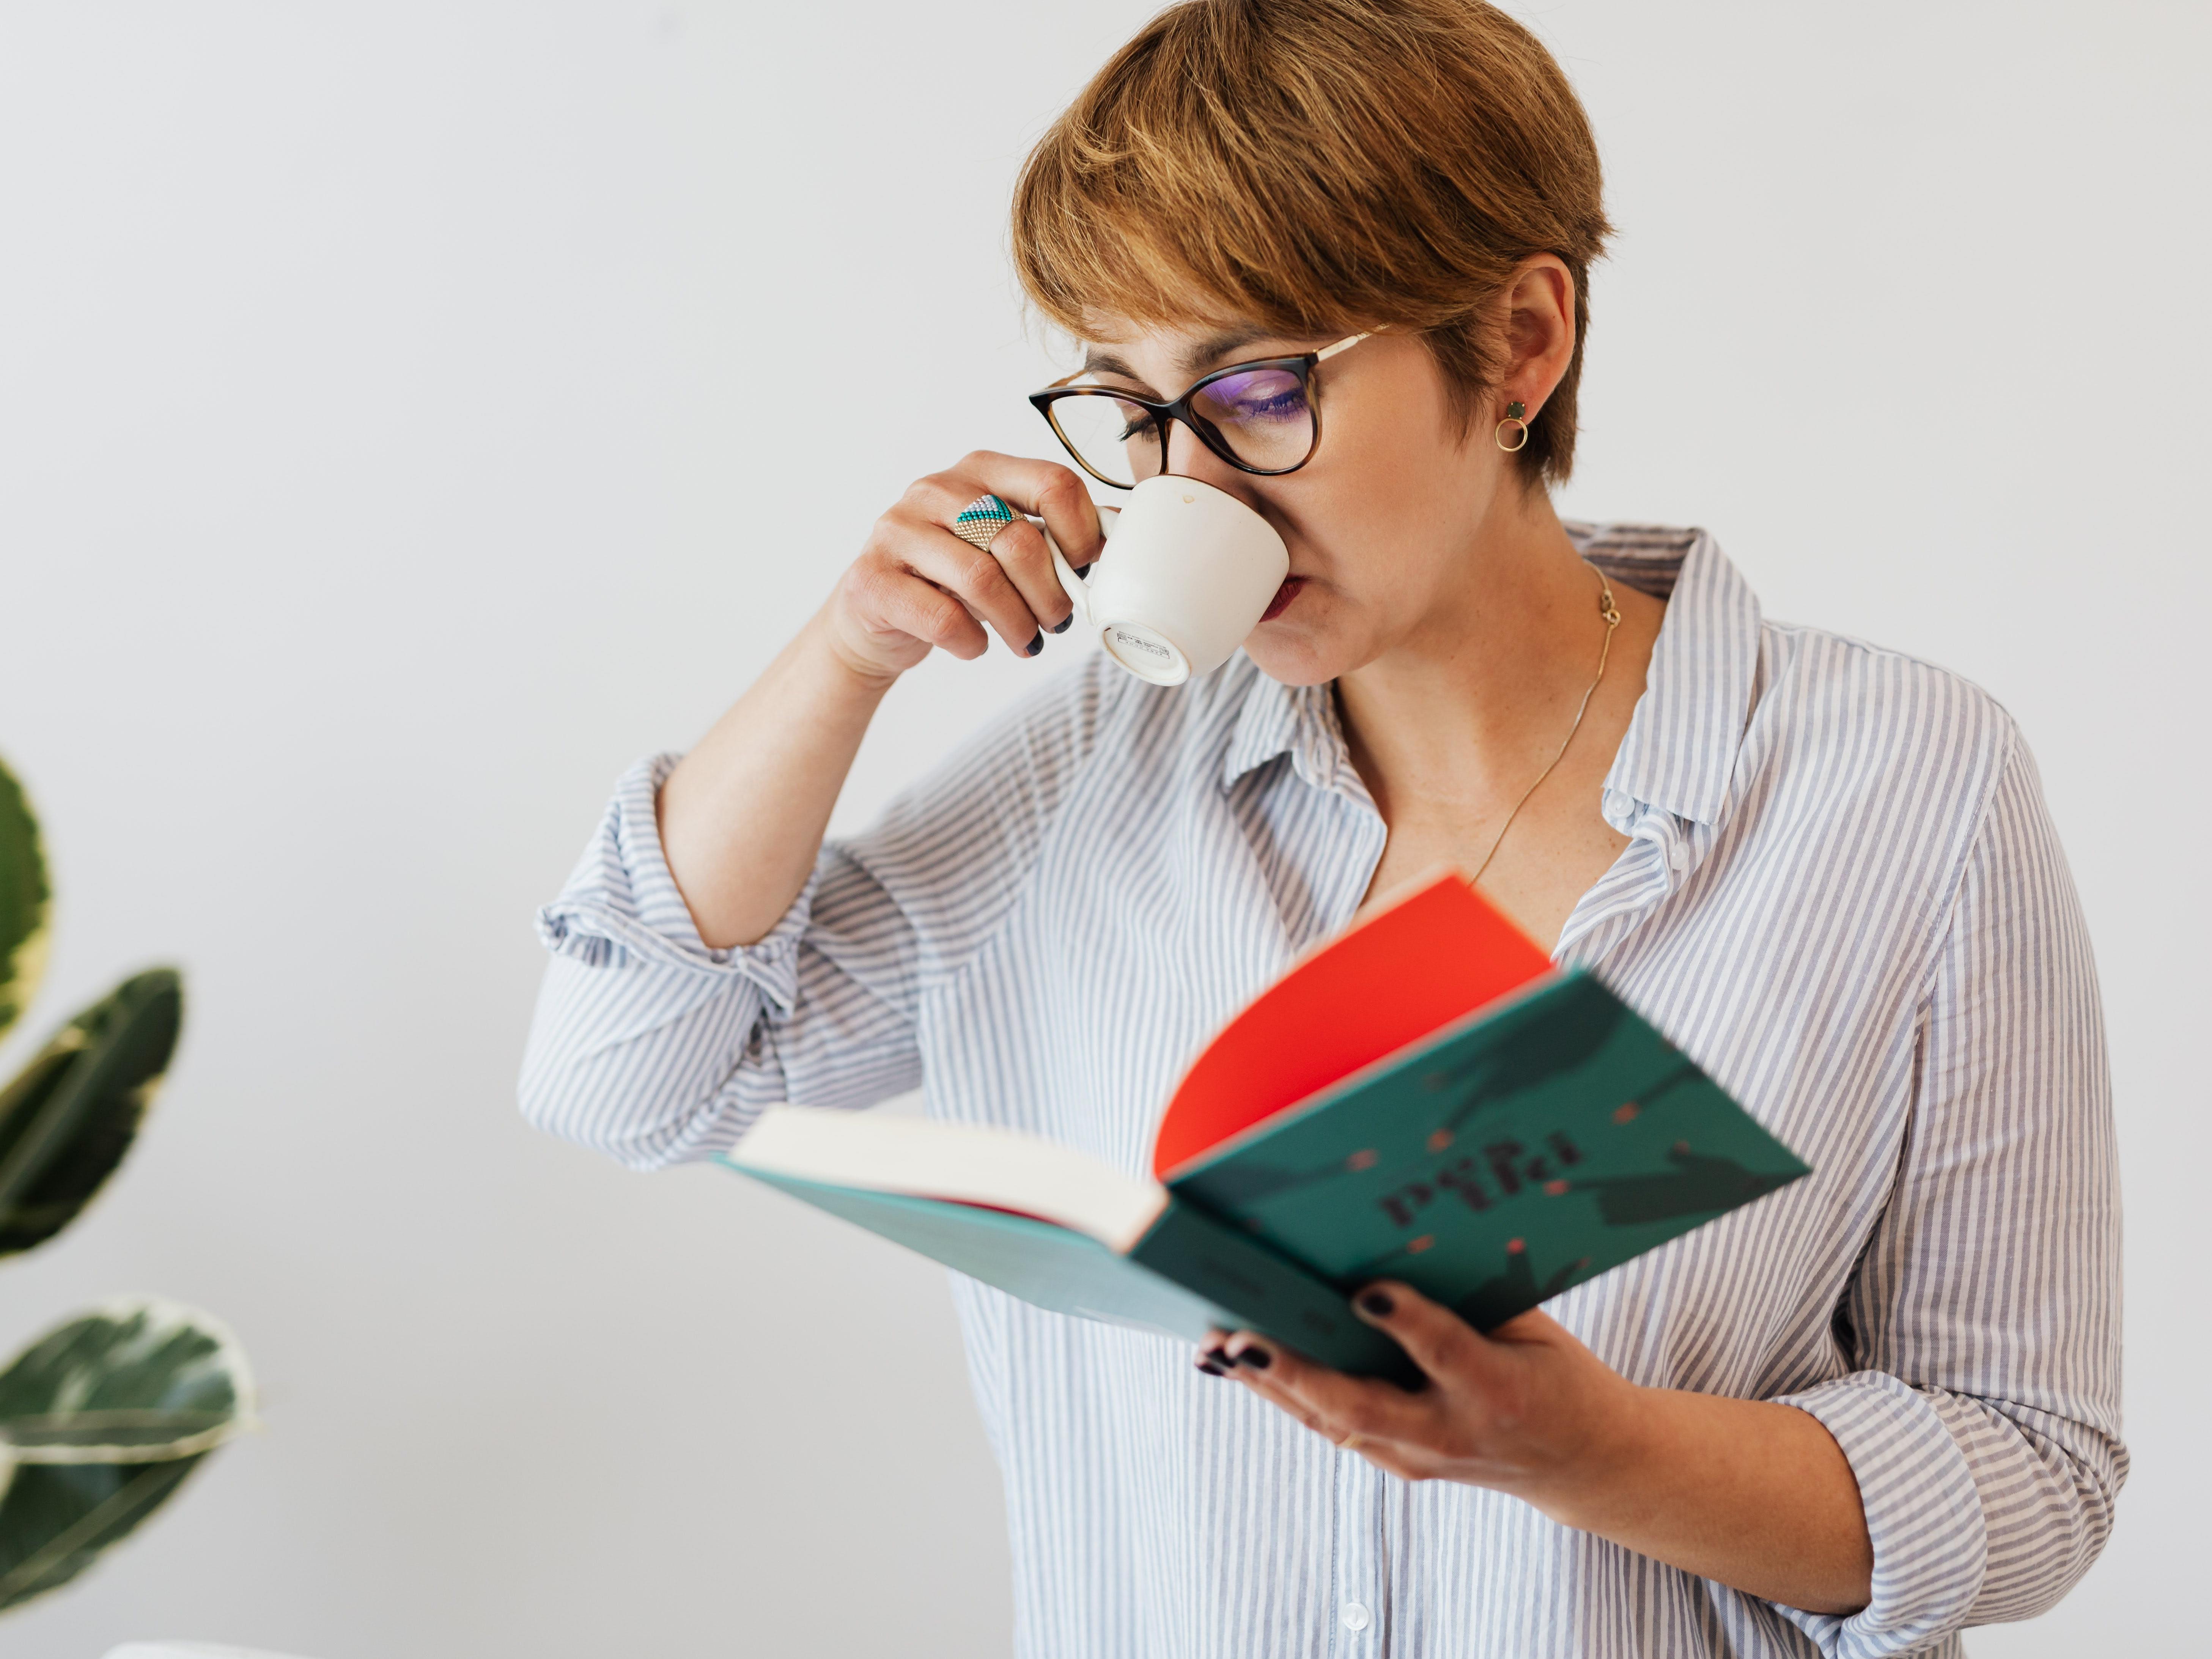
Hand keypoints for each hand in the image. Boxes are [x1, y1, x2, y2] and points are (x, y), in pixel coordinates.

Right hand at [822, 450, 1106, 683]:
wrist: (877, 616)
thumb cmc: (953, 580)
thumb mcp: (1004, 547)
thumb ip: (1053, 536)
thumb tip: (1119, 534)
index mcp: (980, 470)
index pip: (1053, 483)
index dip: (1081, 535)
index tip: (1082, 572)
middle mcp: (935, 489)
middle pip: (1019, 540)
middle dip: (1051, 594)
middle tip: (1056, 621)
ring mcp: (897, 530)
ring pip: (981, 580)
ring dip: (1017, 623)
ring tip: (1025, 640)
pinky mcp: (872, 579)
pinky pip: (942, 618)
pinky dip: (972, 642)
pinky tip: (976, 645)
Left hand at [1201, 1283, 1633, 1505]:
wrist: (1582, 1460)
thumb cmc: (1554, 1372)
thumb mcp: (1532, 1327)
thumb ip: (1472, 1293)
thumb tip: (1400, 1235)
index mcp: (1499, 1390)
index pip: (1444, 1351)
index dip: (1405, 1320)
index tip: (1365, 1289)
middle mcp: (1451, 1434)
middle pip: (1363, 1407)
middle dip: (1298, 1372)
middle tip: (1242, 1337)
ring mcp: (1418, 1458)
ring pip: (1331, 1420)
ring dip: (1269, 1383)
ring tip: (1215, 1343)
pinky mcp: (1397, 1462)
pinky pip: (1330, 1424)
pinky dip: (1281, 1392)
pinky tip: (1235, 1363)